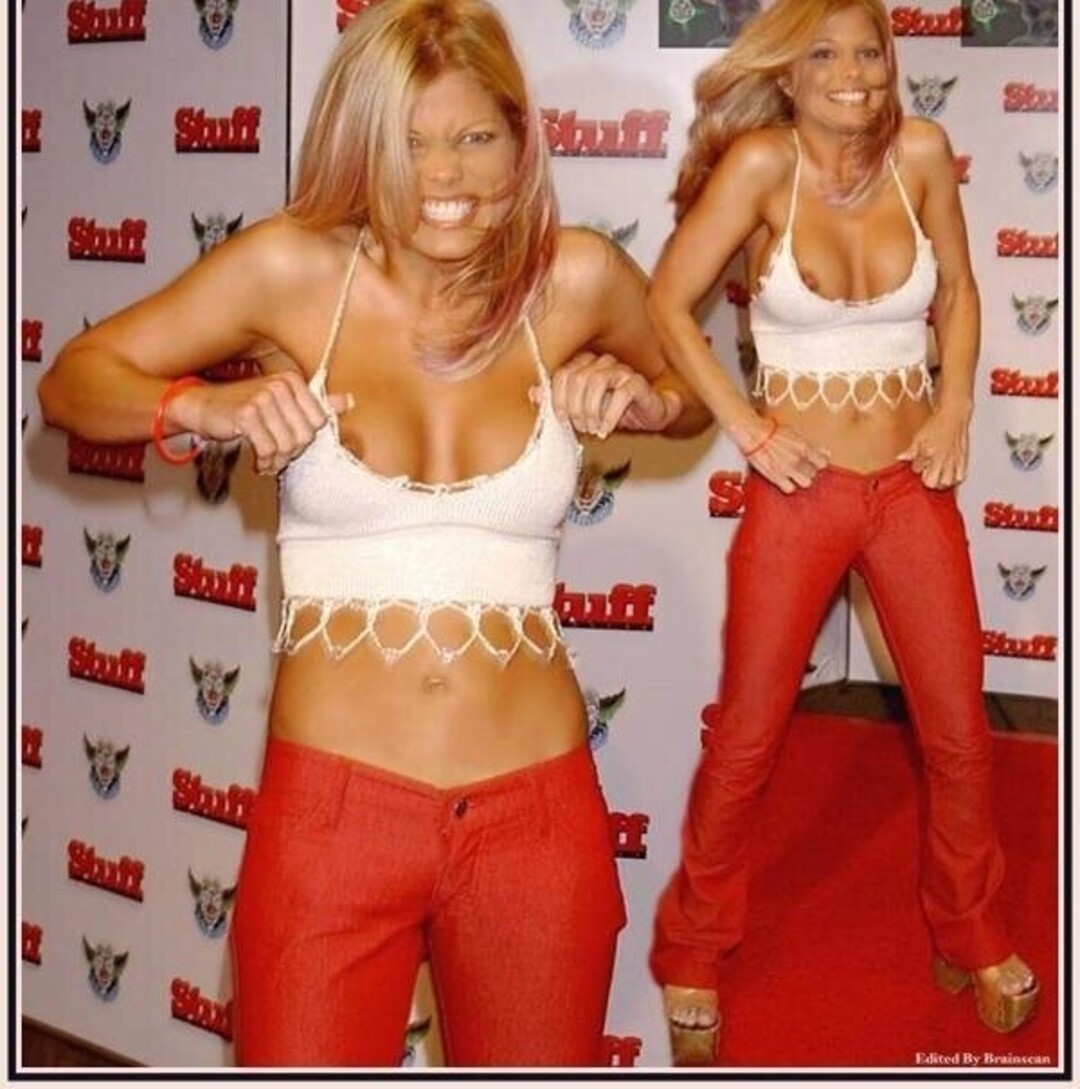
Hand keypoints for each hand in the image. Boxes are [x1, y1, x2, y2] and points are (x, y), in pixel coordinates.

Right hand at [169, 371, 352, 475]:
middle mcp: (279, 386)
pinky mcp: (246, 414)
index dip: (305, 438)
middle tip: (277, 456)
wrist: (202, 406)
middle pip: (304, 436)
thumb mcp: (283, 401)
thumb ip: (317, 403)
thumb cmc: (244, 405)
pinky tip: (258, 461)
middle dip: (291, 452)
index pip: (318, 422)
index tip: (291, 442)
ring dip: (277, 460)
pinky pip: (268, 449)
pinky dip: (264, 461)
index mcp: (293, 381)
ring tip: (267, 460)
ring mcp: (263, 398)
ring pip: (287, 445)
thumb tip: (349, 401)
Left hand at [550, 351, 677, 438]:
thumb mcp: (581, 409)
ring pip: (597, 382)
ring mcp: (620, 370)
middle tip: (581, 427)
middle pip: (577, 379)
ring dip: (591, 411)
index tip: (562, 419)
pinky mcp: (637, 382)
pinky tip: (605, 430)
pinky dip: (610, 416)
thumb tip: (533, 394)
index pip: (562, 375)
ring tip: (593, 429)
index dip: (558, 399)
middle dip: (575, 408)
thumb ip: (558, 400)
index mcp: (584, 365)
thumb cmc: (612, 411)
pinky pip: (621, 393)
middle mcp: (600, 363)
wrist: (647, 416)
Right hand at [734, 415, 829, 494]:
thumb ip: (811, 444)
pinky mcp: (776, 477)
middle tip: (801, 467)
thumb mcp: (795, 433)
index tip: (814, 463)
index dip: (818, 463)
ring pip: (806, 483)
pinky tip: (785, 481)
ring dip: (801, 479)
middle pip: (814, 473)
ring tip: (794, 475)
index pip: (823, 463)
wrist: (754, 434)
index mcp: (805, 447)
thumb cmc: (771, 431)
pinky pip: (790, 489)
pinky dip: (789, 486)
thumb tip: (824, 452)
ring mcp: (788, 469)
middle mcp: (798, 459)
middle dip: (808, 470)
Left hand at [896, 405, 969, 488]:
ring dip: (941, 482)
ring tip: (938, 476)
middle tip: (927, 474)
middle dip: (928, 481)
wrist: (954, 415)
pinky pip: (960, 477)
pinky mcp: (963, 459)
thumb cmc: (937, 424)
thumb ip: (911, 450)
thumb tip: (901, 458)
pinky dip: (955, 479)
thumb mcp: (918, 437)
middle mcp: (942, 459)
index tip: (918, 464)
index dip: (916, 468)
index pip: (918, 471)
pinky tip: (950, 474)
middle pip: (934, 483)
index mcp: (929, 453)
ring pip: (948, 483)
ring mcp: (954, 460)